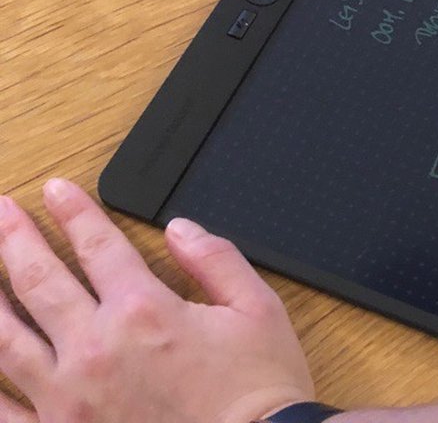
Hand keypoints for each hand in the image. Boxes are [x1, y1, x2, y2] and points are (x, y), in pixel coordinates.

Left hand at [0, 180, 313, 422]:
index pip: (97, 245)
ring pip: (6, 339)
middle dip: (15, 239)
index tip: (55, 190)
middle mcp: (96, 348)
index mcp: (144, 310)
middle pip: (40, 280)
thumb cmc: (257, 391)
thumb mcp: (258, 309)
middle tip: (1, 212)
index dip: (73, 212)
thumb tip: (181, 228)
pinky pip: (4, 410)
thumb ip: (216, 260)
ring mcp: (68, 398)